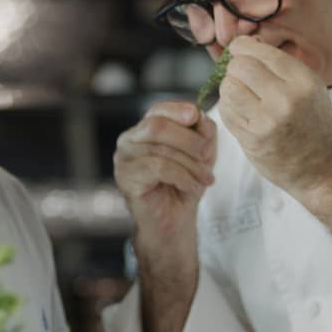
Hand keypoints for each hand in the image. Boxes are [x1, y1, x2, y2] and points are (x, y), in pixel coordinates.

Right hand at [113, 101, 216, 234]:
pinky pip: (158, 168)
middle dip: (188, 140)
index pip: (158, 110)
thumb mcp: (200, 154)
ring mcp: (124, 158)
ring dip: (191, 165)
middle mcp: (129, 139)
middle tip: (207, 156)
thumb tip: (202, 117)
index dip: (177, 110)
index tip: (196, 116)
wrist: (174, 221)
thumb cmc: (184, 185)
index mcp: (144, 129)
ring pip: (161, 149)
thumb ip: (202, 132)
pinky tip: (192, 186)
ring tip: (205, 179)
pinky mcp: (125, 177)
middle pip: (158, 126)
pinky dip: (182, 176)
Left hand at [216, 36, 331, 196]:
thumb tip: (244, 43)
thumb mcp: (309, 87)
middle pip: (239, 67)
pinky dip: (229, 108)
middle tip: (241, 76)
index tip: (238, 49)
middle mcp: (285, 99)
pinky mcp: (252, 140)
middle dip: (235, 68)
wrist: (325, 168)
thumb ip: (279, 65)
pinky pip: (226, 112)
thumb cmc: (314, 123)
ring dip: (229, 88)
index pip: (260, 52)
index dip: (242, 47)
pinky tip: (242, 112)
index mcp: (303, 81)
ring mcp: (267, 122)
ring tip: (242, 95)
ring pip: (228, 88)